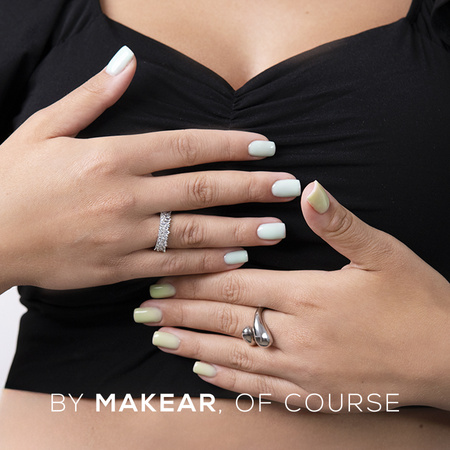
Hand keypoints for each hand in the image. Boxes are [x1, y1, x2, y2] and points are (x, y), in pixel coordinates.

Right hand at [0, 47, 299, 290]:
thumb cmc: (12, 180)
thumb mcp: (46, 128)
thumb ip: (93, 97)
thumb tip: (127, 63)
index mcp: (111, 155)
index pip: (187, 146)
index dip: (231, 145)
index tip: (266, 147)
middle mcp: (124, 195)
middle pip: (203, 188)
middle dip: (251, 187)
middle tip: (288, 187)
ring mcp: (123, 235)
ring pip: (195, 231)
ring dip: (240, 229)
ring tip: (275, 228)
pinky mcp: (117, 268)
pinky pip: (172, 266)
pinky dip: (206, 263)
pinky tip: (236, 258)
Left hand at [138, 181, 449, 411]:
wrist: (449, 358)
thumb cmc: (417, 302)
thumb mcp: (382, 254)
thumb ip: (339, 224)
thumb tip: (307, 190)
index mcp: (308, 295)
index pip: (237, 284)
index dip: (196, 280)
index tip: (162, 278)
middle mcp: (296, 334)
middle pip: (225, 318)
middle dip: (181, 311)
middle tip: (143, 309)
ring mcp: (301, 370)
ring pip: (232, 355)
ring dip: (191, 344)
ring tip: (157, 338)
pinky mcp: (312, 394)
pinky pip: (258, 388)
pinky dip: (226, 379)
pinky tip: (202, 370)